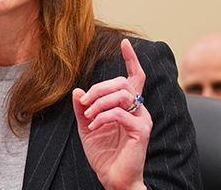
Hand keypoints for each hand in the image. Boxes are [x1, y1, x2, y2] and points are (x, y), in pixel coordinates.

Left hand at [72, 39, 152, 189]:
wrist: (113, 178)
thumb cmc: (104, 154)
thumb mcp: (86, 127)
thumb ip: (82, 108)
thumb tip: (78, 90)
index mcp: (128, 106)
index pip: (134, 77)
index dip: (131, 59)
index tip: (125, 43)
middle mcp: (139, 110)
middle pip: (123, 83)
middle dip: (99, 88)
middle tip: (84, 102)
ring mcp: (142, 120)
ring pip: (122, 95)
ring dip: (99, 102)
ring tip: (89, 116)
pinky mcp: (141, 131)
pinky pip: (120, 114)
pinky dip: (102, 117)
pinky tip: (94, 126)